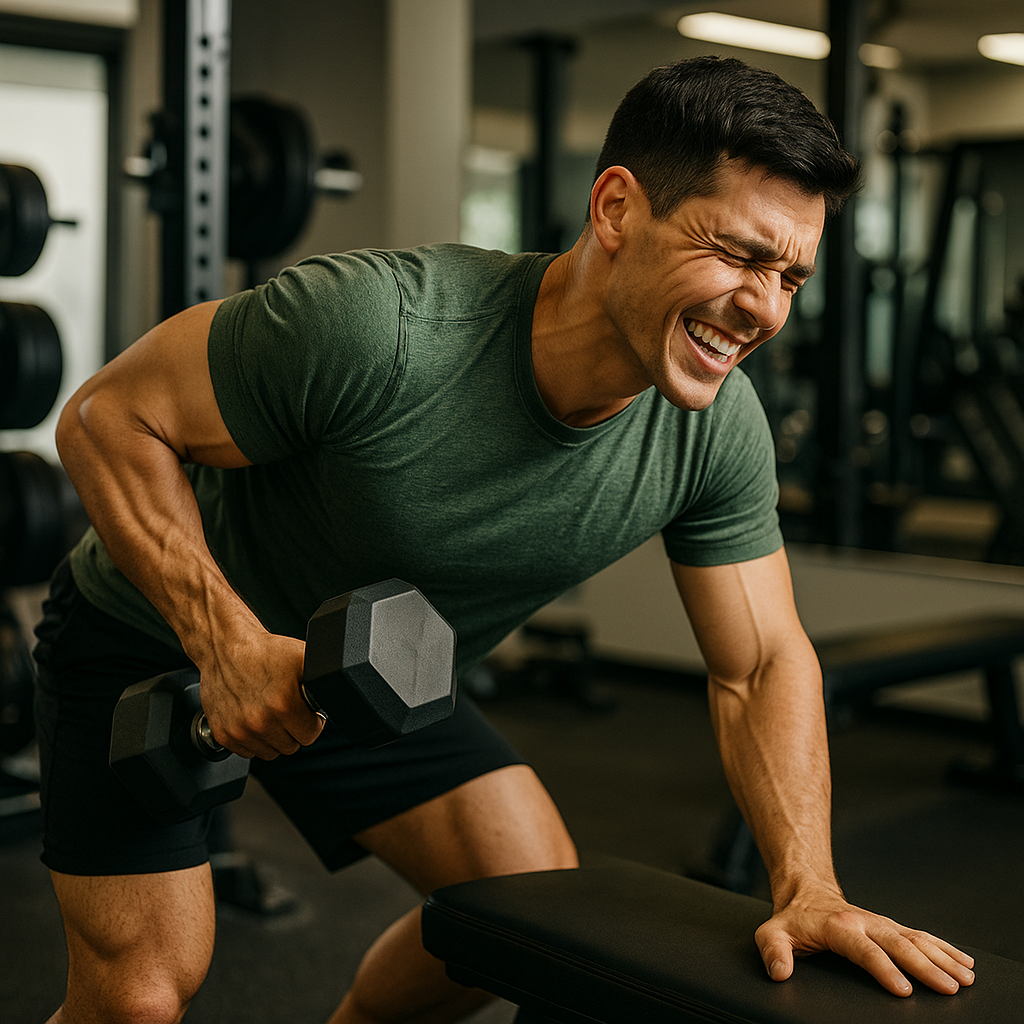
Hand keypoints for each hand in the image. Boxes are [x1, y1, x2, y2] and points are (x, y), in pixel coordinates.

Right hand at [199, 631, 324, 759]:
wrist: (226, 647)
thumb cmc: (264, 652)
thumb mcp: (303, 657)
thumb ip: (324, 679)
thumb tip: (341, 691)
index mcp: (283, 704)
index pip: (310, 735)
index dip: (311, 723)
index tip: (306, 713)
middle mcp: (259, 721)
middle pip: (291, 746)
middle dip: (293, 730)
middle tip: (288, 710)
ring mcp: (239, 730)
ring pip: (269, 752)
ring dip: (273, 737)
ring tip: (270, 713)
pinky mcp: (223, 734)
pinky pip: (247, 751)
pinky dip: (252, 739)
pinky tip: (254, 718)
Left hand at [755, 889, 975, 996]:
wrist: (806, 892)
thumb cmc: (792, 919)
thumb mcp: (772, 933)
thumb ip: (774, 951)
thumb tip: (779, 972)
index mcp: (838, 926)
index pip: (864, 950)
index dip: (884, 969)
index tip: (904, 990)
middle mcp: (864, 922)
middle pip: (899, 944)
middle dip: (926, 966)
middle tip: (950, 987)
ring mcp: (880, 923)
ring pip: (916, 938)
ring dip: (942, 957)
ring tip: (966, 977)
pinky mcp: (891, 926)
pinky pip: (921, 935)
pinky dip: (944, 947)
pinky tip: (964, 961)